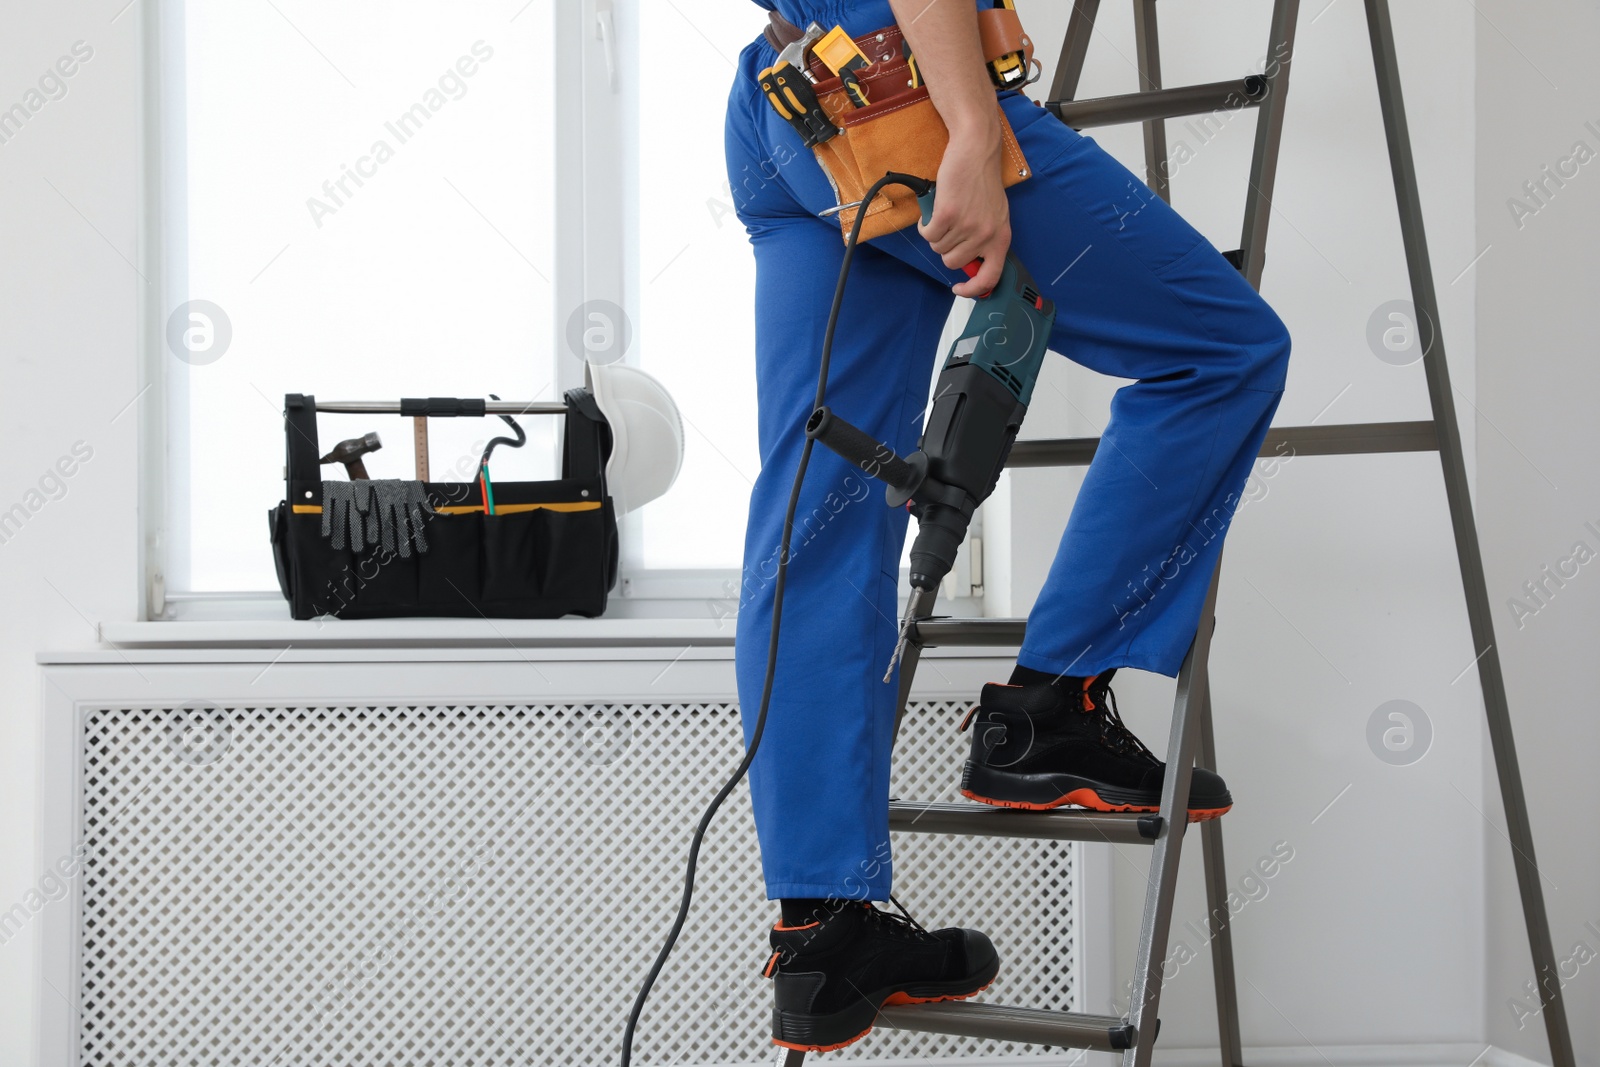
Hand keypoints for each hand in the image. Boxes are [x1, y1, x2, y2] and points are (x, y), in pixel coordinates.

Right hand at [919, 124, 1010, 296]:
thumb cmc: (983, 180)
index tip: (959, 288)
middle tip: (948, 231)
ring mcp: (967, 226)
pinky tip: (931, 213)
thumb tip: (972, 264)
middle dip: (946, 249)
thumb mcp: (995, 215)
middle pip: (953, 263)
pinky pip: (928, 234)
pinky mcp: (948, 215)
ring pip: (938, 248)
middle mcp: (986, 235)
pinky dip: (924, 225)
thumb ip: (987, 239)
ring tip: (942, 215)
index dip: (972, 289)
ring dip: (935, 234)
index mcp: (1001, 238)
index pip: (990, 277)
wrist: (976, 151)